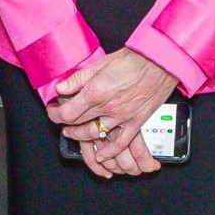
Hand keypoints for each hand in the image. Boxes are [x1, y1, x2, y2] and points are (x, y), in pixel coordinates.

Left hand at [48, 48, 178, 176]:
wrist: (161, 63)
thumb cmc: (134, 60)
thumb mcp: (101, 63)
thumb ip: (79, 78)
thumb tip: (61, 88)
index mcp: (96, 91)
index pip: (68, 111)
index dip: (56, 114)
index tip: (53, 111)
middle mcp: (107, 107)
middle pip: (78, 122)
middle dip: (65, 122)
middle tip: (61, 119)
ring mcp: (122, 117)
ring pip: (95, 133)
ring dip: (81, 135)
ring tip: (74, 132)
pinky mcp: (136, 122)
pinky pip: (120, 143)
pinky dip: (109, 152)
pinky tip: (101, 154)